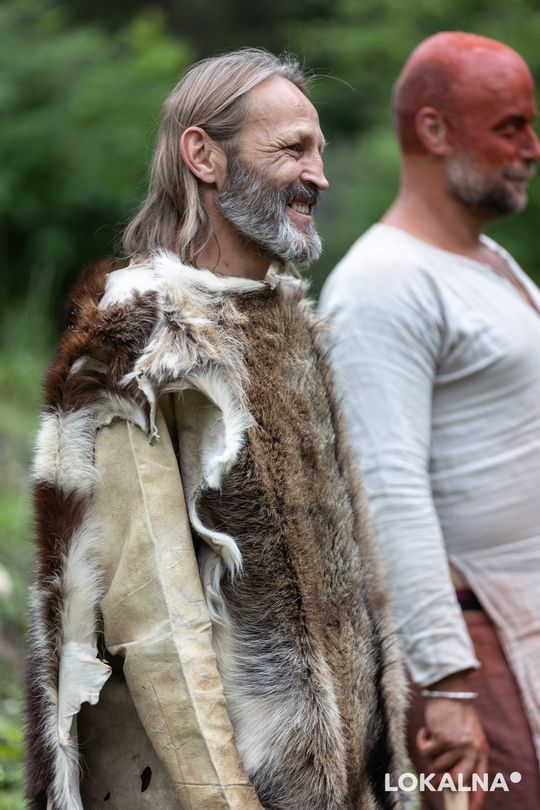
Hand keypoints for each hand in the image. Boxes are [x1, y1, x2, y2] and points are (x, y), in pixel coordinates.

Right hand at [417, 676, 488, 809]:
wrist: (450, 691)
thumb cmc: (457, 714)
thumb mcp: (468, 735)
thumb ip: (465, 756)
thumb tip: (450, 780)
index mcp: (480, 751)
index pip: (479, 781)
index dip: (474, 798)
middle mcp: (472, 751)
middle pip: (455, 781)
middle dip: (442, 780)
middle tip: (436, 772)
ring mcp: (457, 745)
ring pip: (436, 766)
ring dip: (430, 753)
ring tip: (434, 738)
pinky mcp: (443, 738)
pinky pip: (426, 752)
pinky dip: (422, 742)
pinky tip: (426, 731)